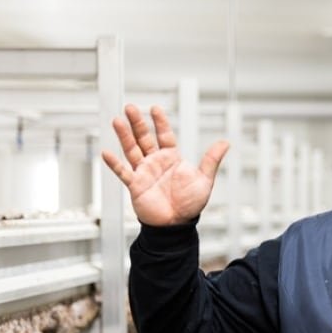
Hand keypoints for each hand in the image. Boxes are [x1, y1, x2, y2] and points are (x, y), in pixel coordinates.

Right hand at [100, 104, 228, 225]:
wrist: (177, 225)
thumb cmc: (190, 204)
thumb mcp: (204, 180)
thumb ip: (211, 160)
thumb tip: (225, 143)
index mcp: (172, 158)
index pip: (164, 135)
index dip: (160, 122)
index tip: (155, 108)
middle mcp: (156, 162)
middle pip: (144, 138)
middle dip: (137, 123)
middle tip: (130, 107)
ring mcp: (144, 172)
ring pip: (132, 150)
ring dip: (124, 136)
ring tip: (117, 121)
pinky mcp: (135, 185)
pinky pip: (123, 172)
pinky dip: (115, 164)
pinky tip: (107, 153)